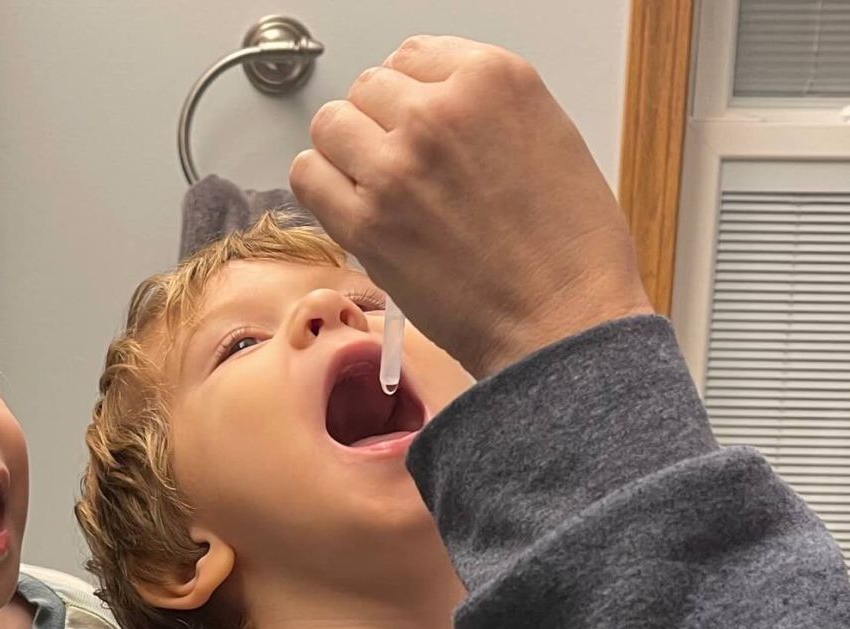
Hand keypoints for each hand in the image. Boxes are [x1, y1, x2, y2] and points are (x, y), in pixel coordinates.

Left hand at [289, 36, 652, 378]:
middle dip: (379, 125)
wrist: (561, 321)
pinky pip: (308, 176)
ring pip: (331, 125)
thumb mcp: (549, 137)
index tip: (416, 125)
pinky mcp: (366, 223)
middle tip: (400, 167)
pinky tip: (348, 207)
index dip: (410, 95)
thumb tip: (435, 114)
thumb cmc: (570, 251)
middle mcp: (439, 111)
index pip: (413, 56)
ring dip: (344, 153)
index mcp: (492, 79)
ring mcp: (397, 167)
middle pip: (368, 89)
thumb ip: (484, 112)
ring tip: (373, 188)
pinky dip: (320, 187)